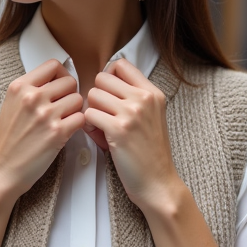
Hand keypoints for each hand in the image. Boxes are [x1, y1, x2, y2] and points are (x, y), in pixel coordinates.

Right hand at [0, 59, 84, 202]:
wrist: (1, 170)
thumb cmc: (7, 140)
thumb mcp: (11, 104)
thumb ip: (31, 89)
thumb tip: (57, 78)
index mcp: (19, 86)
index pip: (53, 65)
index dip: (61, 75)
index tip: (60, 87)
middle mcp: (32, 97)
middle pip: (70, 82)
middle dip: (69, 94)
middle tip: (62, 108)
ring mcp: (45, 114)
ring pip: (78, 100)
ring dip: (75, 110)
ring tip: (62, 121)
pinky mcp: (57, 132)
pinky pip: (81, 118)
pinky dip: (77, 125)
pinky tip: (65, 131)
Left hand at [84, 59, 180, 213]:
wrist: (158, 182)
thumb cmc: (149, 153)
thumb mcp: (151, 117)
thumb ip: (133, 98)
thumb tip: (103, 81)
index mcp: (153, 93)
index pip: (121, 64)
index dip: (107, 77)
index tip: (107, 94)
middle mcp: (144, 98)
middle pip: (102, 78)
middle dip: (97, 96)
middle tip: (102, 114)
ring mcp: (132, 113)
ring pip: (92, 95)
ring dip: (91, 111)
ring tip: (101, 127)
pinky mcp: (119, 129)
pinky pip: (89, 115)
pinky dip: (88, 126)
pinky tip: (98, 137)